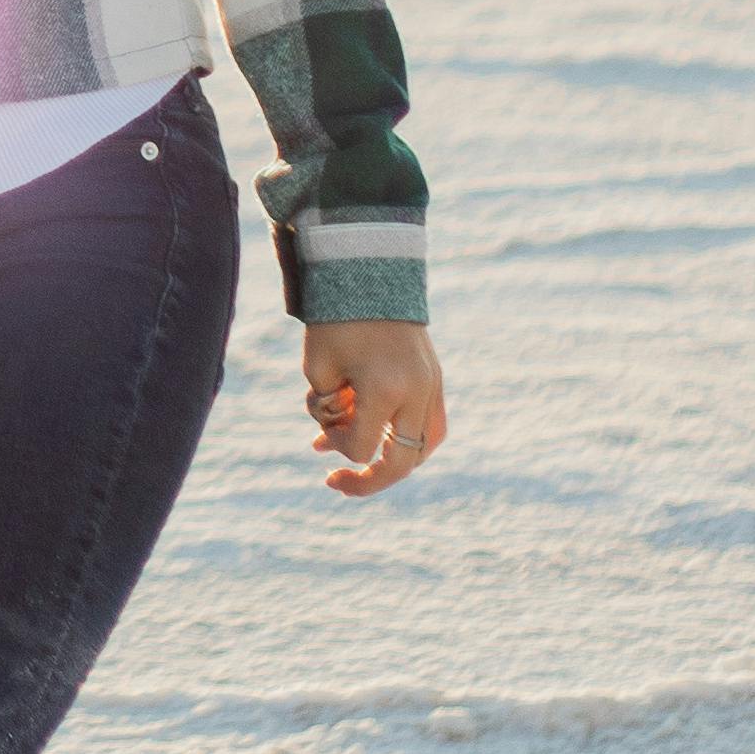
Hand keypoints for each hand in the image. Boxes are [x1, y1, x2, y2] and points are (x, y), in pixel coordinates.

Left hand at [298, 318, 444, 493]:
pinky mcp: (436, 377)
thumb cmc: (334, 319)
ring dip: (393, 460)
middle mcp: (417, 393)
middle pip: (402, 462)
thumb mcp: (318, 368)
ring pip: (423, 447)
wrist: (368, 270)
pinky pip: (432, 425)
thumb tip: (334, 441)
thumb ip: (327, 412)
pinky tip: (383, 437)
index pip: (362, 449)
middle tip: (336, 483)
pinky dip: (409, 439)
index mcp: (384, 390)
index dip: (335, 445)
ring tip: (363, 460)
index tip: (319, 430)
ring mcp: (432, 385)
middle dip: (368, 479)